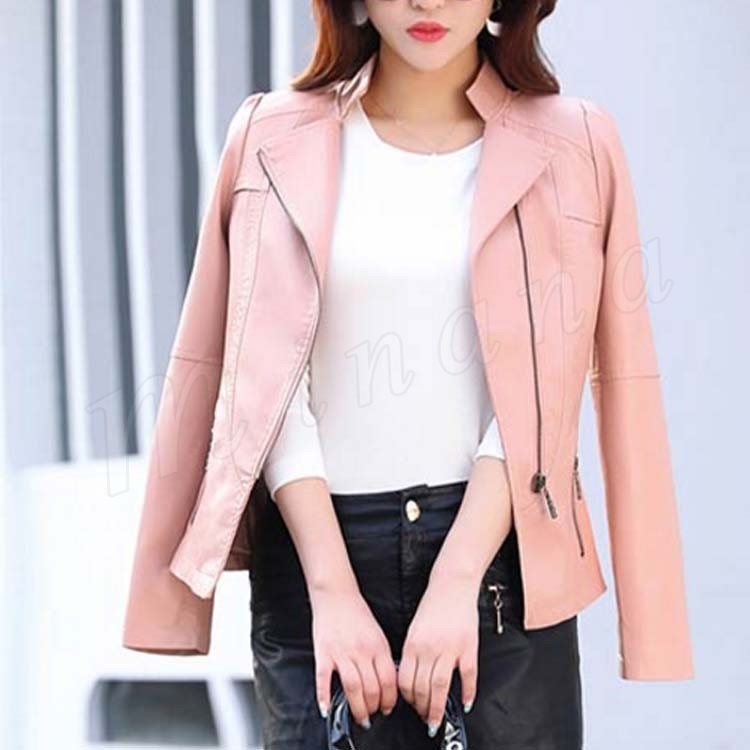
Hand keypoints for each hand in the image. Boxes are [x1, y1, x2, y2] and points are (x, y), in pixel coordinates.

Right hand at [310, 584, 398, 727]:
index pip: (389, 681)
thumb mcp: (377, 634)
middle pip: (372, 688)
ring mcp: (341, 653)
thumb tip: (387, 682)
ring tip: (359, 717)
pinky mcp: (323, 653)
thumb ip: (382, 657)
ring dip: (357, 708)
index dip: (390, 700)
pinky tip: (327, 709)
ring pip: (353, 688)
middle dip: (374, 708)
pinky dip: (324, 697)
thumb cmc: (357, 613)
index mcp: (378, 646)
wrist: (336, 594)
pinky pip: (323, 679)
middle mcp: (361, 651)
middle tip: (372, 714)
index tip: (387, 708)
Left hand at [397, 572, 479, 736]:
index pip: (405, 680)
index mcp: (413, 643)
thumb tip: (411, 677)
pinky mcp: (468, 646)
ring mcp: (450, 648)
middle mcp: (429, 648)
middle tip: (426, 717)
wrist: (452, 583)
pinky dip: (468, 692)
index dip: (407, 698)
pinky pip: (468, 676)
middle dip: (423, 708)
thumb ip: (412, 651)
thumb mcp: (414, 627)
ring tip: (438, 718)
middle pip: (422, 688)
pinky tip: (467, 702)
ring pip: (441, 687)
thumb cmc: (433, 603)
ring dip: (439, 707)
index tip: (411, 705)